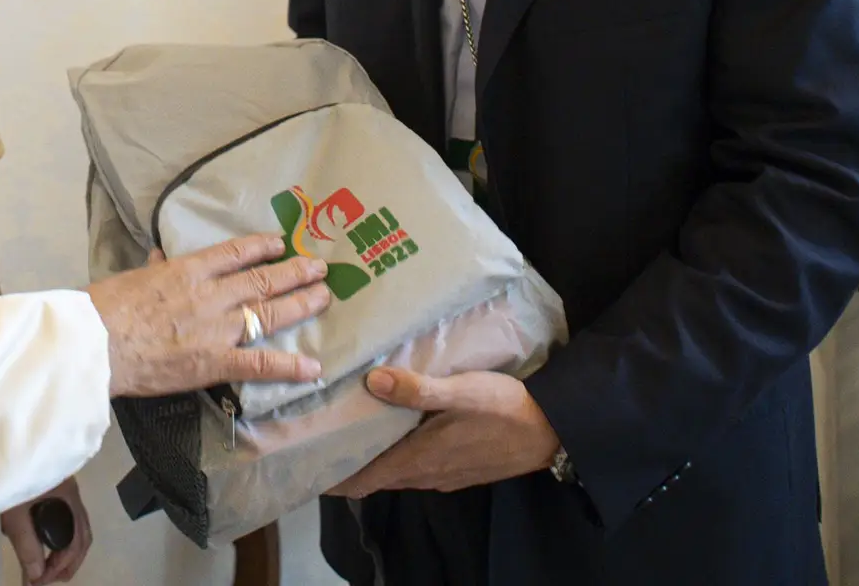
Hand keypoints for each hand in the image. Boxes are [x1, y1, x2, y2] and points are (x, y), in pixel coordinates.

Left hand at [0, 477, 90, 583]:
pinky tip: (39, 540)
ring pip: (74, 525)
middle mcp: (70, 492)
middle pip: (82, 534)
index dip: (62, 565)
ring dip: (62, 549)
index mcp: (68, 496)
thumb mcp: (16, 512)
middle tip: (49, 580)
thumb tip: (36, 575)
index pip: (77, 541)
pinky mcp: (50, 484)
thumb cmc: (12, 469)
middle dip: (68, 562)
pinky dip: (55, 534)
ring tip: (45, 567)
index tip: (41, 580)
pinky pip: (62, 514)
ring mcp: (62, 487)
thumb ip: (27, 545)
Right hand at [85, 234, 331, 398]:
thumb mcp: (133, 277)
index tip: (282, 244)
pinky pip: (259, 364)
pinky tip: (313, 367)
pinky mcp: (215, 362)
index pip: (234, 253)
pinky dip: (289, 366)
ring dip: (301, 304)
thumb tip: (159, 255)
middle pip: (262, 280)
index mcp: (188, 270)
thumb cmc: (106, 307)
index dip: (262, 247)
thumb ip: (154, 268)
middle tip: (320, 268)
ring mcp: (217, 328)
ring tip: (324, 296)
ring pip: (269, 313)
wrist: (97, 343)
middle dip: (294, 273)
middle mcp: (211, 295)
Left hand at [326, 368, 558, 496]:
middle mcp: (426, 475)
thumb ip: (417, 388)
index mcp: (419, 459)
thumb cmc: (505, 408)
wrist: (552, 432)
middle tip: (319, 441)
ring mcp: (444, 476)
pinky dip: (396, 457)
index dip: (333, 477)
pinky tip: (395, 435)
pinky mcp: (459, 470)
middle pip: (375, 477)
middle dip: (347, 466)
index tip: (306, 465)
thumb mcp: (461, 391)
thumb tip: (372, 380)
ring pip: (396, 473)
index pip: (363, 479)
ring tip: (349, 434)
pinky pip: (416, 469)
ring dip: (372, 461)